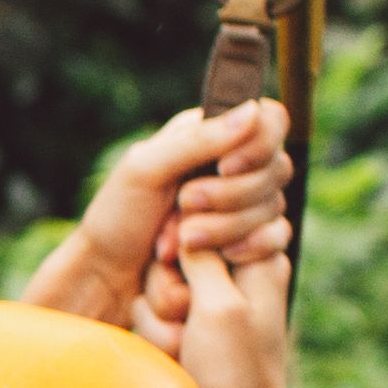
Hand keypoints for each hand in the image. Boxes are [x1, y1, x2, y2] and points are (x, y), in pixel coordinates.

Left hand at [19, 100, 292, 341]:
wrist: (111, 276)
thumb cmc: (118, 216)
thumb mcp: (145, 169)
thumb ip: (197, 140)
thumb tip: (253, 110)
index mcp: (212, 135)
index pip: (270, 121)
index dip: (259, 144)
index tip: (226, 167)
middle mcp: (236, 165)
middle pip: (277, 167)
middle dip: (230, 193)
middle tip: (183, 206)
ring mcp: (247, 204)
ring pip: (274, 206)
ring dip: (226, 225)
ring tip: (181, 239)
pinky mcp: (249, 240)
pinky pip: (277, 238)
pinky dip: (250, 247)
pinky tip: (222, 255)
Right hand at [171, 217, 295, 387]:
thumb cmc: (237, 373)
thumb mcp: (220, 305)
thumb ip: (203, 256)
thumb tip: (188, 214)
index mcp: (260, 259)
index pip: (213, 213)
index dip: (187, 229)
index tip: (176, 255)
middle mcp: (235, 275)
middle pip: (179, 246)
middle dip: (169, 281)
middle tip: (182, 312)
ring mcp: (209, 302)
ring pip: (160, 280)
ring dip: (160, 313)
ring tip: (182, 343)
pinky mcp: (187, 326)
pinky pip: (155, 310)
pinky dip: (157, 331)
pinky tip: (174, 354)